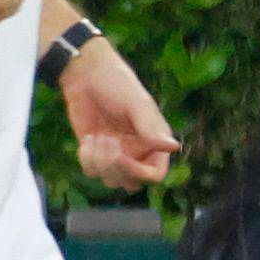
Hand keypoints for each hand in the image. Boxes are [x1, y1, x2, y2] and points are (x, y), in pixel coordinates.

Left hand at [59, 36, 180, 187]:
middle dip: (116, 169)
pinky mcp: (94, 152)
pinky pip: (91, 171)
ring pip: (110, 180)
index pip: (155, 175)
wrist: (85, 75)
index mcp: (154, 142)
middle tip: (107, 141)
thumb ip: (150, 127)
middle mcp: (137, 152)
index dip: (139, 173)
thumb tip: (173, 147)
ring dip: (99, 163)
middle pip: (131, 184)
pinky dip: (86, 159)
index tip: (122, 156)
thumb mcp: (136, 103)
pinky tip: (86, 139)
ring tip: (96, 137)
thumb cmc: (117, 84)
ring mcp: (115, 154)